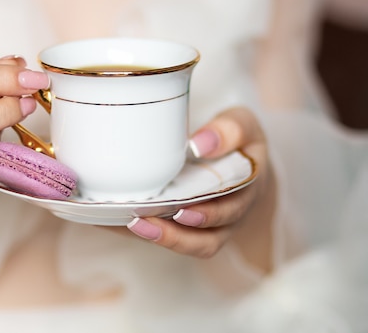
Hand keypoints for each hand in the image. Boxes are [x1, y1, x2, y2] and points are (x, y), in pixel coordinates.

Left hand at [126, 107, 275, 271]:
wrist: (237, 158)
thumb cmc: (236, 139)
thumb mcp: (241, 123)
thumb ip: (228, 128)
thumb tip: (200, 143)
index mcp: (248, 186)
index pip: (234, 205)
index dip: (210, 213)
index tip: (181, 209)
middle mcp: (233, 213)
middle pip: (211, 235)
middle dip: (179, 233)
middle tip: (147, 221)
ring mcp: (213, 226)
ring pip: (195, 245)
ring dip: (165, 240)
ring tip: (134, 225)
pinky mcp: (190, 227)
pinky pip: (173, 238)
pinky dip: (148, 233)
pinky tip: (118, 222)